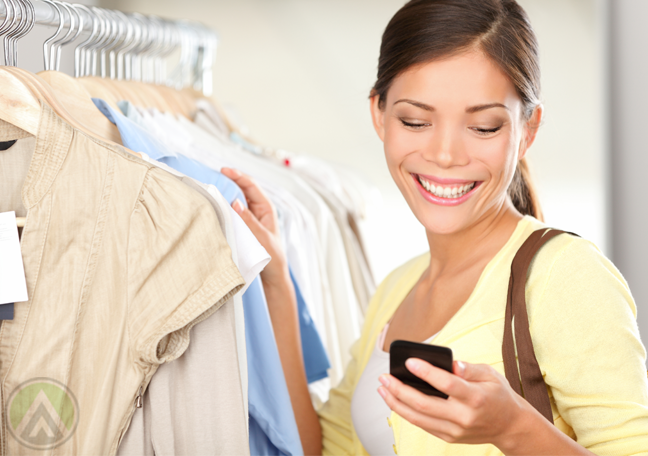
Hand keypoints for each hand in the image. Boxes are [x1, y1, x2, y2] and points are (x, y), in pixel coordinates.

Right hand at [221, 167, 289, 286]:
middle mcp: (257, 209)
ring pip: (235, 199)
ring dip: (224, 194)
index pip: (251, 186)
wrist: (272, 274)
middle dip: (228, 181)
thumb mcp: (262, 238)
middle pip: (241, 189)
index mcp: (266, 208)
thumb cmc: (271, 256)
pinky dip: (222, 207)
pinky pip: (231, 212)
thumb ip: (249, 221)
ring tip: (209, 188)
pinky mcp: (242, 225)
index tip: (224, 170)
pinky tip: (213, 205)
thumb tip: (235, 201)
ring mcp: (249, 216)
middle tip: (211, 176)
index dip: (238, 176)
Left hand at [377, 359, 532, 447]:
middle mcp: (463, 417)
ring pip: (418, 418)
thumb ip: (469, 368)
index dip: (426, 372)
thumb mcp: (490, 375)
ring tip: (382, 388)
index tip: (409, 361)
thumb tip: (450, 364)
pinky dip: (406, 412)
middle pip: (424, 404)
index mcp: (475, 398)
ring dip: (396, 403)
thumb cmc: (498, 395)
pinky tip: (395, 400)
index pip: (447, 384)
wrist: (510, 427)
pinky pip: (422, 425)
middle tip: (384, 377)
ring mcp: (455, 431)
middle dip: (399, 390)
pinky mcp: (449, 438)